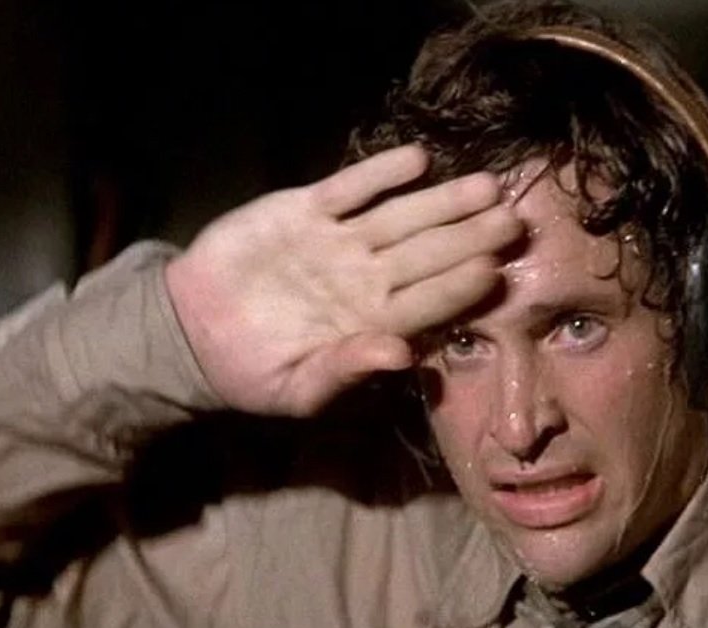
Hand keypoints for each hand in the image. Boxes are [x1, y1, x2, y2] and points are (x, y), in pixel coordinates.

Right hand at [165, 145, 520, 415]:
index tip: (492, 269)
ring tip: (485, 186)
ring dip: (442, 202)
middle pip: (429, 254)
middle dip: (470, 236)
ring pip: (401, 217)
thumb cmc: (253, 372)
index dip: (459, 285)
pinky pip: (350, 189)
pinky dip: (380, 174)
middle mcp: (367, 280)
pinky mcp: (306, 211)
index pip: (428, 302)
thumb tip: (399, 355)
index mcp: (372, 323)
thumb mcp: (296, 387)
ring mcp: (340, 242)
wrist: (193, 330)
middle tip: (513, 220)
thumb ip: (346, 370)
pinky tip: (417, 160)